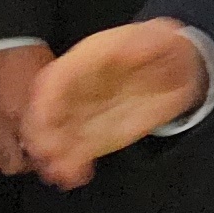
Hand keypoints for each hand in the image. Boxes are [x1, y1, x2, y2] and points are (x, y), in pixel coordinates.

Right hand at [0, 41, 51, 174]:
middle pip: (11, 166)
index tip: (46, 158)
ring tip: (11, 149)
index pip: (34, 156)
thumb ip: (51, 113)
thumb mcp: (49, 84)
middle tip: (29, 155)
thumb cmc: (29, 57)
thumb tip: (57, 136)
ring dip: (2, 159)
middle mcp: (1, 122)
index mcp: (25, 113)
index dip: (42, 162)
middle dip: (22, 164)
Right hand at [20, 21, 207, 189]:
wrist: (171, 64)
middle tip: (46, 151)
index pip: (56, 78)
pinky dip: (74, 164)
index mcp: (86, 61)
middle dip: (42, 132)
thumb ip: (145, 43)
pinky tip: (74, 176)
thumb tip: (137, 47)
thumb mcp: (155, 36)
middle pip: (48, 110)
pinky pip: (81, 150)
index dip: (45, 98)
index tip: (42, 118)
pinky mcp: (98, 134)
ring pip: (60, 134)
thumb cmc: (156, 46)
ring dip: (55, 154)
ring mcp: (85, 113)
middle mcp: (78, 89)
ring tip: (60, 172)